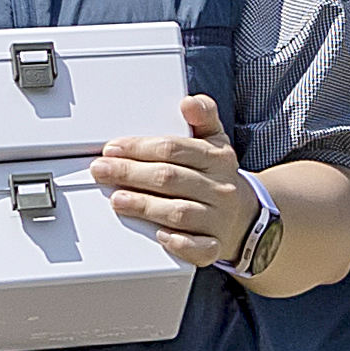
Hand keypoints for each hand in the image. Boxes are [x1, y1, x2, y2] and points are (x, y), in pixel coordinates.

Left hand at [96, 90, 263, 272]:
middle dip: (131, 173)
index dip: (140, 148)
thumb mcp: (216, 142)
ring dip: (145, 205)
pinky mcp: (215, 247)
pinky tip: (158, 235)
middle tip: (103, 171)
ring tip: (118, 199)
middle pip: (170, 178)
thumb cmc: (219, 178)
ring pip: (179, 212)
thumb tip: (190, 102)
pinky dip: (178, 243)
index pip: (174, 149)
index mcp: (218, 159)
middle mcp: (220, 189)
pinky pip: (198, 248)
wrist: (246, 219)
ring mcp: (218, 219)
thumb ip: (204, 117)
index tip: (113, 149)